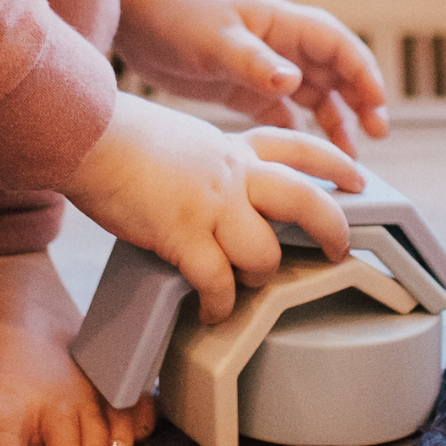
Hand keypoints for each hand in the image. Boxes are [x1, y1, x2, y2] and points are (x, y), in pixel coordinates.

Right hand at [59, 92, 362, 324]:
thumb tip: (225, 188)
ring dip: (260, 277)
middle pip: (306, 200)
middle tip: (339, 249)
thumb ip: (215, 164)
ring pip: (265, 253)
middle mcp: (234, 174)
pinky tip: (210, 313)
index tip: (358, 178)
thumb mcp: (187, 138)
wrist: (87, 131)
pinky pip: (217, 283)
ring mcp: (212, 204)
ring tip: (245, 288)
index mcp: (234, 147)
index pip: (299, 147)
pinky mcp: (183, 234)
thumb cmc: (123, 135)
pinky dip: (218, 306)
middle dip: (332, 229)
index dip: (335, 163)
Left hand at [114, 0, 390, 146]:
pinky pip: (284, 112)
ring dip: (336, 120)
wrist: (135, 17)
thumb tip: (293, 82)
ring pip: (315, 95)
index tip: (377, 105)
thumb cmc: (175, 15)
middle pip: (336, 72)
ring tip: (351, 154)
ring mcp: (265, 68)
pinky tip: (307, 156)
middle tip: (378, 134)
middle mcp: (281, 45)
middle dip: (361, 100)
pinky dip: (300, 131)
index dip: (363, 73)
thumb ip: (253, 62)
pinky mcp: (245, 89)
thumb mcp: (214, 40)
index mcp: (281, 22)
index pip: (338, 45)